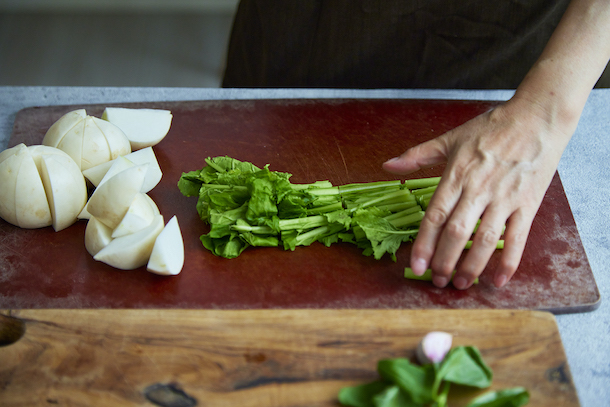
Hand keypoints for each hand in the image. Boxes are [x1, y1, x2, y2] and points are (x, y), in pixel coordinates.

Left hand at [383, 97, 572, 288]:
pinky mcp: (528, 204)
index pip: (435, 216)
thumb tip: (387, 165)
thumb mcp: (451, 138)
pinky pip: (518, 238)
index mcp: (457, 175)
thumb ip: (418, 155)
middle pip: (457, 233)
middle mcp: (479, 190)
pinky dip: (508, 262)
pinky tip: (497, 280)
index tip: (416, 266)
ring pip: (485, 240)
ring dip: (472, 266)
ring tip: (461, 284)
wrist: (538, 117)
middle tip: (437, 281)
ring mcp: (505, 198)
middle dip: (445, 261)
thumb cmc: (492, 128)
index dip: (424, 244)